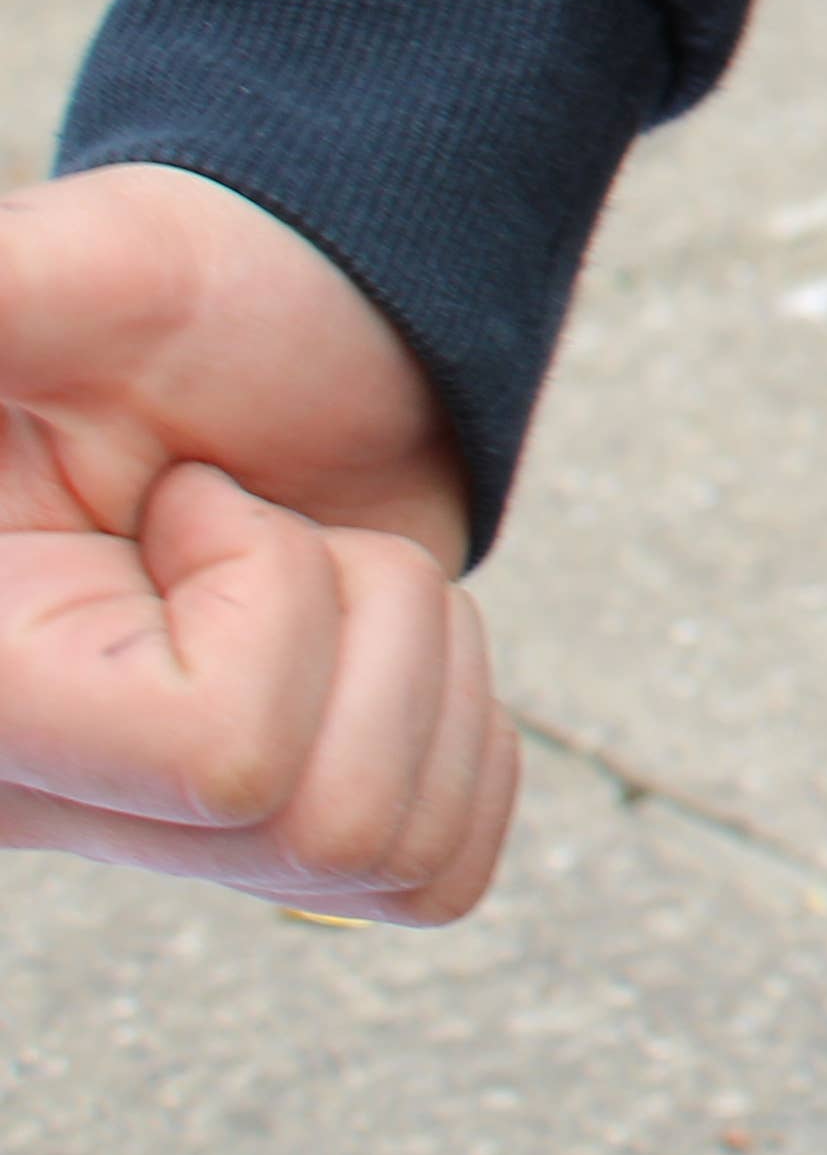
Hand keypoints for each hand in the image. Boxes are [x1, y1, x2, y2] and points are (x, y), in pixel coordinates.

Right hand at [0, 165, 517, 921]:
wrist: (279, 317)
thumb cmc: (157, 292)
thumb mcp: (48, 278)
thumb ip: (4, 293)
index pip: (229, 758)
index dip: (266, 596)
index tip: (191, 496)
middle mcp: (29, 795)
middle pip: (323, 817)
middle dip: (350, 612)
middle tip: (249, 528)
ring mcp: (152, 841)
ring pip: (390, 844)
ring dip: (407, 654)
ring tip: (298, 566)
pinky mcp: (275, 851)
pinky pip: (436, 876)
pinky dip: (453, 733)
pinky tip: (358, 645)